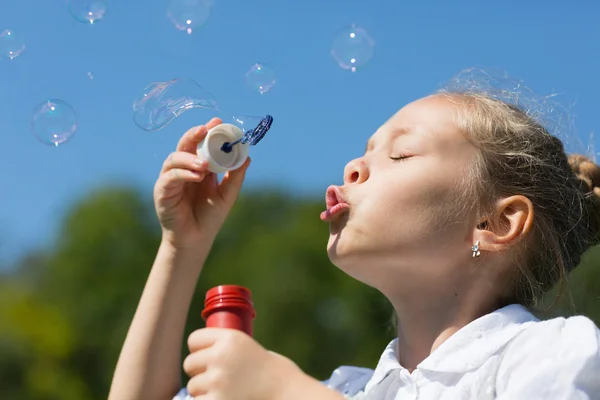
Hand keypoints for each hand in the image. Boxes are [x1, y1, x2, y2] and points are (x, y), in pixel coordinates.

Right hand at [153, 118, 250, 248]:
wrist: (196, 239)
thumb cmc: (210, 217)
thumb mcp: (227, 195)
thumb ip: (235, 177)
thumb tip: (247, 157)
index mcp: (198, 166)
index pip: (201, 143)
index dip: (208, 132)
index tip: (218, 122)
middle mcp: (183, 168)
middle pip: (184, 144)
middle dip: (194, 134)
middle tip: (206, 130)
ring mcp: (170, 178)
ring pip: (174, 158)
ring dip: (189, 158)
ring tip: (204, 165)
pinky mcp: (162, 191)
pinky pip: (171, 177)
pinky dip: (183, 173)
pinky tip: (197, 176)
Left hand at [183, 328, 301, 399]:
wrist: (285, 391)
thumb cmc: (267, 371)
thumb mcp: (246, 347)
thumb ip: (223, 346)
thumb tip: (195, 352)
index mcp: (229, 338)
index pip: (194, 339)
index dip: (198, 349)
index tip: (205, 356)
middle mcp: (221, 356)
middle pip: (189, 363)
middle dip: (199, 371)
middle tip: (215, 377)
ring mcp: (218, 380)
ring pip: (192, 386)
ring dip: (204, 390)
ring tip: (224, 390)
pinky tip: (222, 399)